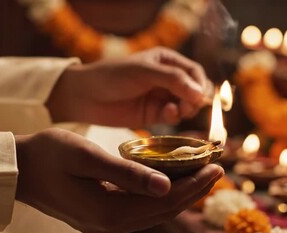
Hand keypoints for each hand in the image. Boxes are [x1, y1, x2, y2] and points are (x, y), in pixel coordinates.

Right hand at [15, 128, 223, 232]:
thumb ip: (126, 174)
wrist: (21, 169)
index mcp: (107, 212)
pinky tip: (171, 182)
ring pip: (153, 212)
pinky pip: (139, 210)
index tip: (215, 167)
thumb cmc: (50, 155)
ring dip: (180, 195)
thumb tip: (166, 185)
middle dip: (193, 191)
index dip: (193, 186)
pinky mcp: (100, 218)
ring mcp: (104, 225)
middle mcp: (108, 226)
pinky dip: (160, 197)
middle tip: (216, 169)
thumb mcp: (88, 157)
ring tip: (201, 175)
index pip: (164, 202)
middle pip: (163, 211)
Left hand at [47, 47, 212, 127]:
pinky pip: (173, 117)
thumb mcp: (144, 72)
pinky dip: (174, 116)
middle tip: (187, 107)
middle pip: (194, 90)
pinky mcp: (154, 115)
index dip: (200, 84)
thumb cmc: (112, 76)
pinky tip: (166, 114)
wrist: (86, 97)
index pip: (194, 72)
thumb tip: (201, 93)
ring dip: (185, 109)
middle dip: (194, 99)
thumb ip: (173, 80)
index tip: (199, 97)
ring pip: (186, 105)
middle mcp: (167, 78)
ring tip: (175, 111)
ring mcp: (161, 97)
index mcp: (167, 61)